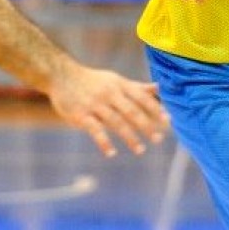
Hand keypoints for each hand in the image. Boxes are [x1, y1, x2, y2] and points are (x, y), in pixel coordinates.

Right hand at [47, 64, 169, 157]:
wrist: (61, 75)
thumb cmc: (93, 80)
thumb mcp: (116, 80)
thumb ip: (137, 87)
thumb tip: (160, 88)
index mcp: (119, 85)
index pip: (140, 97)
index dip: (155, 108)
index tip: (167, 121)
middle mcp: (109, 93)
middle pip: (131, 111)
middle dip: (146, 125)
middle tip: (158, 139)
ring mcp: (94, 104)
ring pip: (115, 122)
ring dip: (129, 137)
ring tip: (140, 150)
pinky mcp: (81, 115)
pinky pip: (95, 130)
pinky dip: (103, 142)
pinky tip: (111, 153)